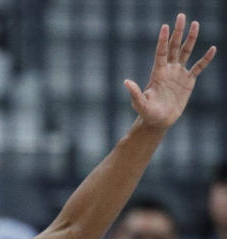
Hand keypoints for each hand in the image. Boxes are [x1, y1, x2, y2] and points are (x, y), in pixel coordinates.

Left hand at [125, 14, 215, 128]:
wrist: (159, 121)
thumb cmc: (147, 113)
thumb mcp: (140, 104)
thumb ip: (135, 93)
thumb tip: (126, 82)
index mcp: (157, 73)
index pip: (161, 52)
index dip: (163, 40)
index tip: (165, 26)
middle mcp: (168, 69)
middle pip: (174, 46)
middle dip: (178, 32)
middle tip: (181, 16)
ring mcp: (179, 74)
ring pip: (186, 52)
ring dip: (191, 38)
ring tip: (195, 24)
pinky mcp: (188, 81)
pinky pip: (198, 67)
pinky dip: (206, 59)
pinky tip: (212, 49)